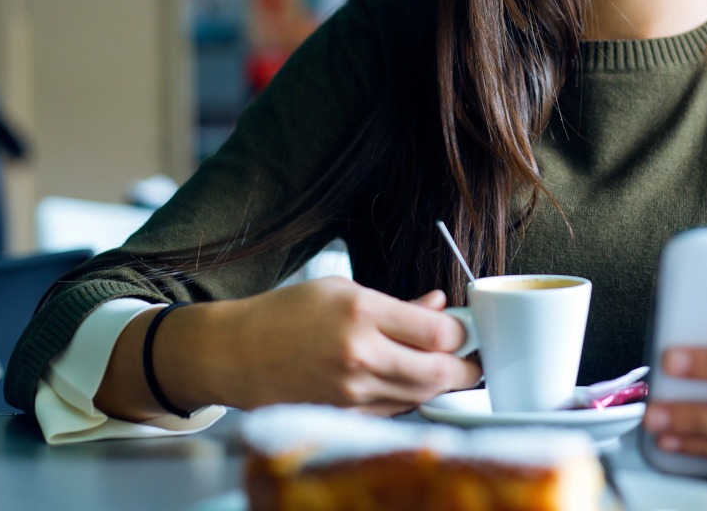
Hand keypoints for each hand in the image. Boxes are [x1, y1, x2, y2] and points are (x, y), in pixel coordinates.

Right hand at [155, 277, 481, 416]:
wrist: (234, 354)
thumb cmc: (285, 315)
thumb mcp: (344, 290)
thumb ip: (398, 305)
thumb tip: (441, 306)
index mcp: (362, 313)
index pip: (439, 333)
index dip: (461, 334)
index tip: (461, 330)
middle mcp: (359, 355)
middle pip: (439, 373)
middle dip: (465, 368)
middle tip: (472, 360)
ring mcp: (351, 392)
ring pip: (420, 396)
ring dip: (440, 385)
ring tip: (444, 369)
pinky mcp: (344, 415)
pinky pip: (395, 411)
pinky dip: (409, 398)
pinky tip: (408, 383)